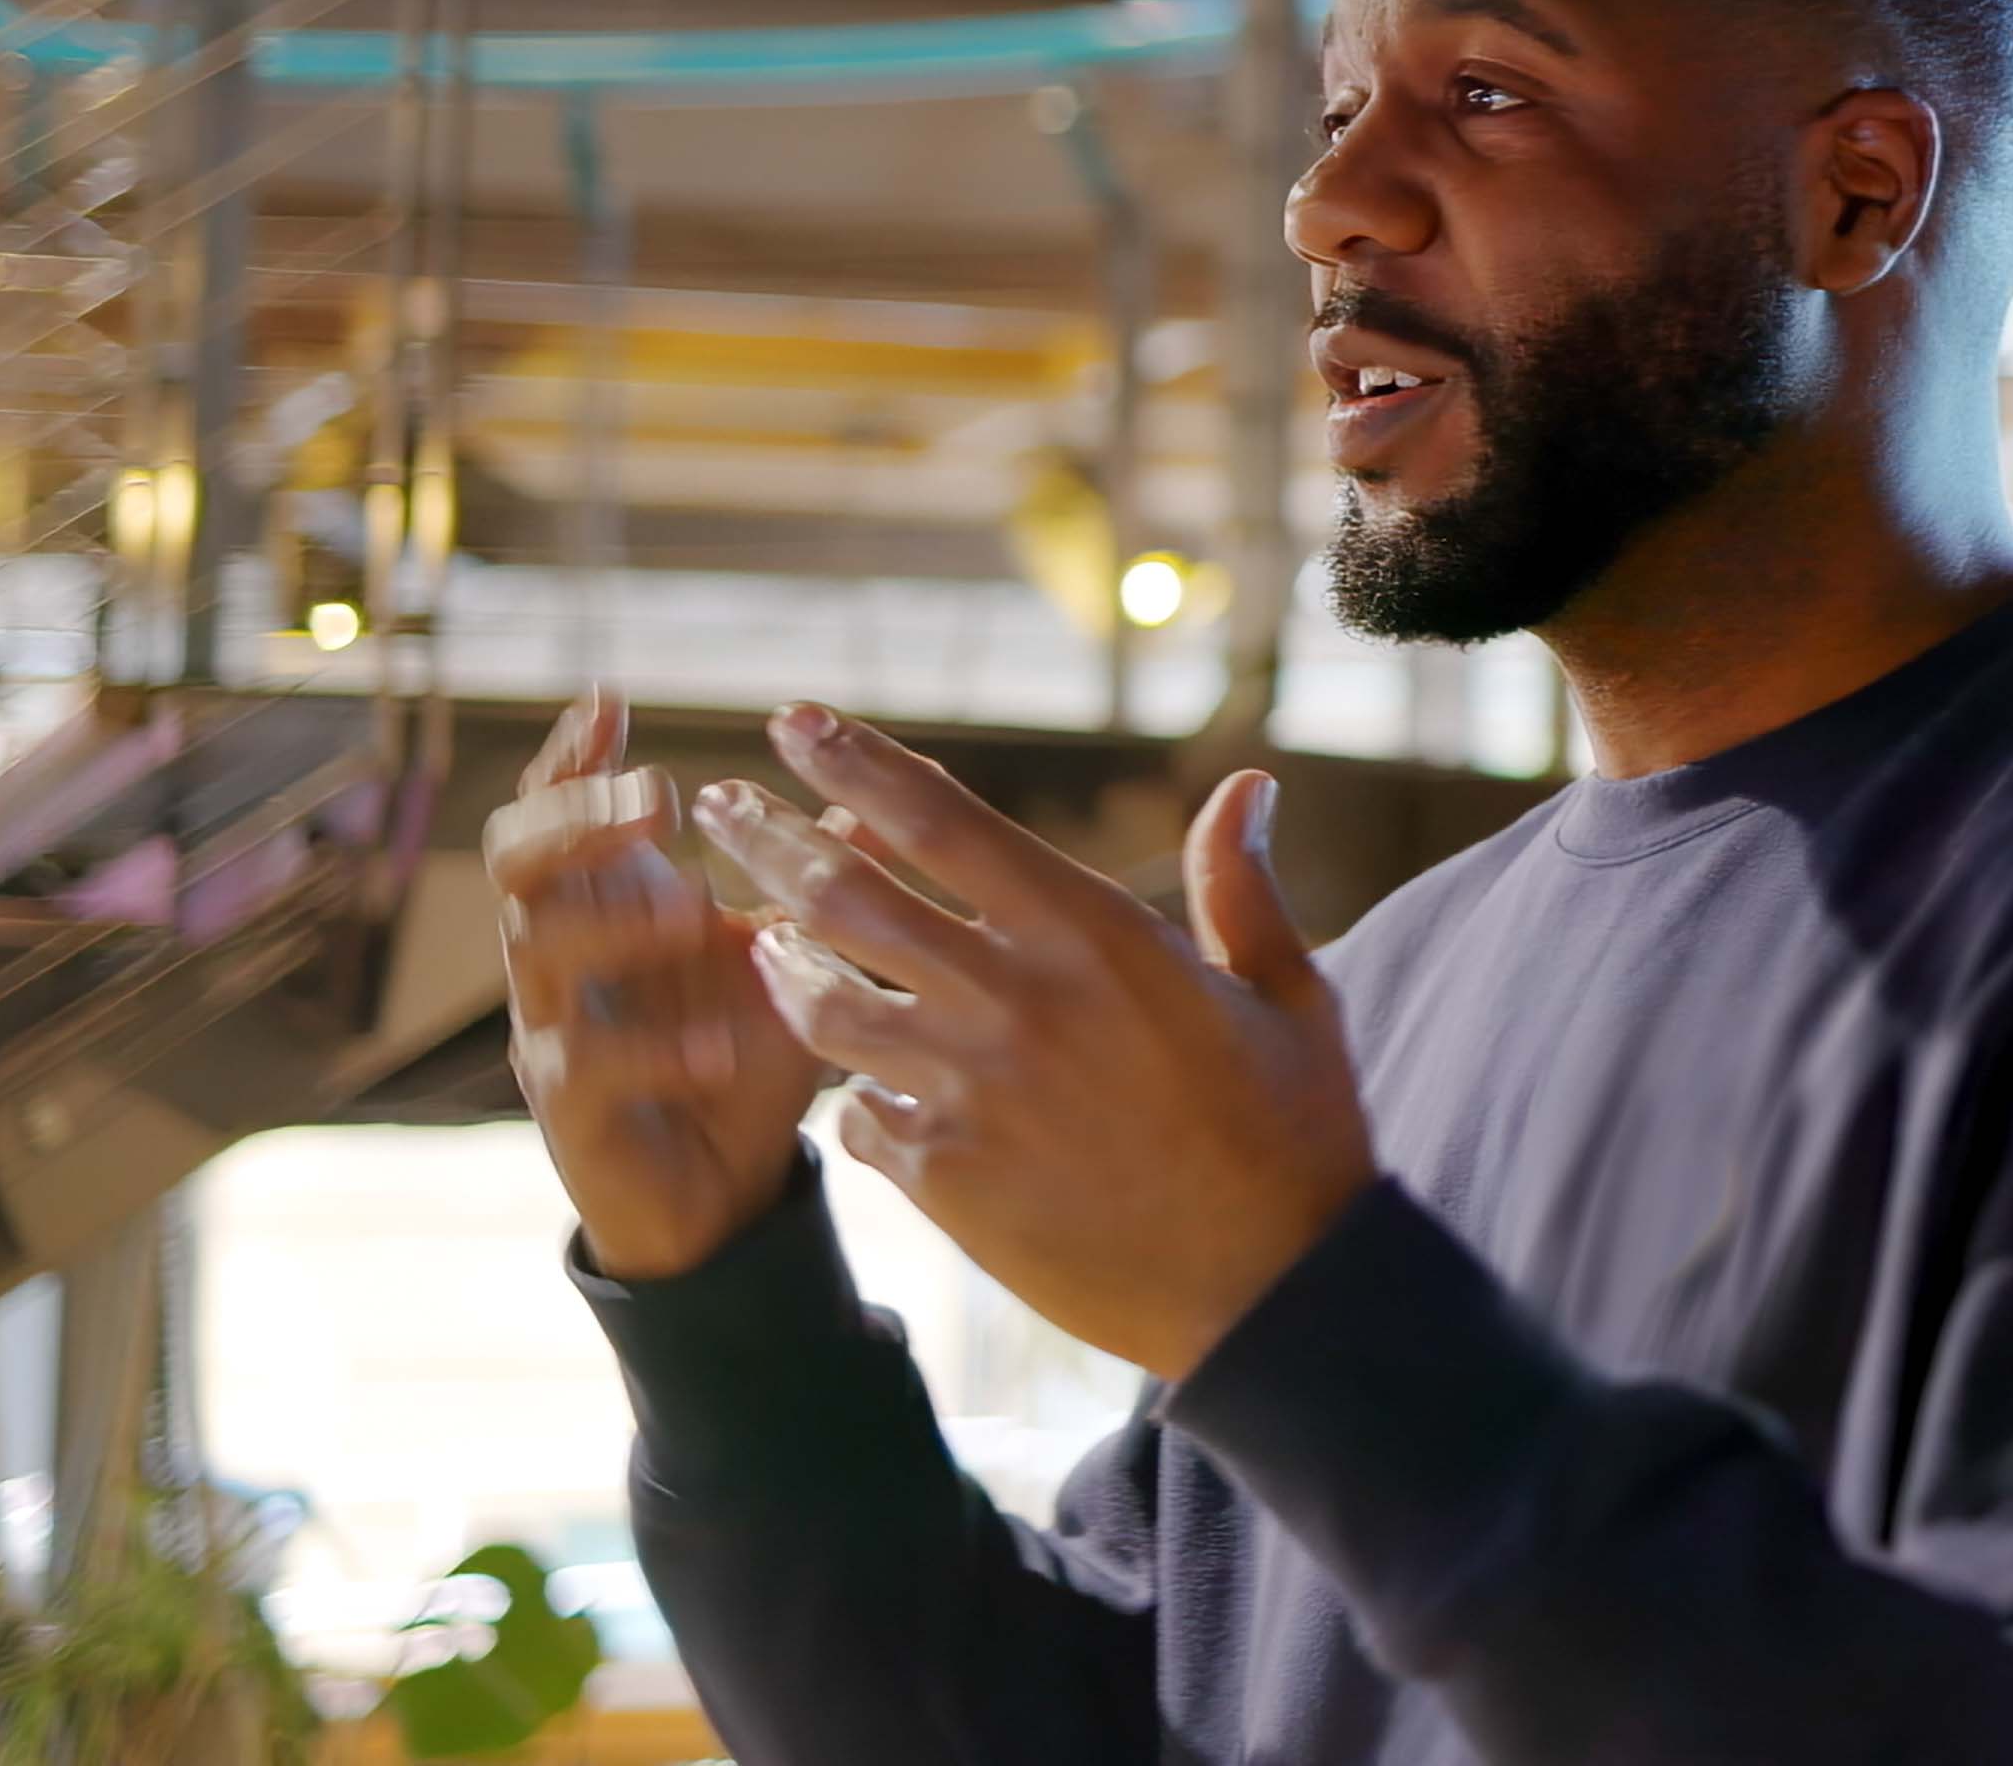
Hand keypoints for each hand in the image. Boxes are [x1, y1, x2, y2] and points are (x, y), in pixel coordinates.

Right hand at [491, 692, 820, 1281]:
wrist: (722, 1191)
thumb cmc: (744, 1050)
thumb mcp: (792, 952)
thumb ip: (822, 874)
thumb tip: (882, 782)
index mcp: (610, 899)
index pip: (561, 807)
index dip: (575, 754)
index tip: (611, 700)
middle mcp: (566, 952)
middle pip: (517, 858)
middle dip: (575, 818)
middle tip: (656, 799)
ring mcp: (556, 1029)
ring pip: (536, 950)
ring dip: (612, 919)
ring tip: (691, 910)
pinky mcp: (571, 1113)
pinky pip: (585, 1068)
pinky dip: (649, 1050)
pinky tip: (712, 1045)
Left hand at [694, 704, 1374, 1380]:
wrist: (1272, 1290)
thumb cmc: (1294, 1132)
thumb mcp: (1288, 994)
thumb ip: (1241, 886)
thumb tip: (1249, 785)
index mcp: (1094, 934)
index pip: (940, 821)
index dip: (856, 763)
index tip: (796, 722)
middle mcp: (1014, 999)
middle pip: (847, 897)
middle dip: (769, 839)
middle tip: (717, 805)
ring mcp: (967, 1091)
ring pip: (824, 1006)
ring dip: (779, 963)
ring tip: (754, 938)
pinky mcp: (944, 1179)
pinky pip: (856, 1114)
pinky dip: (846, 1090)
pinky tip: (846, 1081)